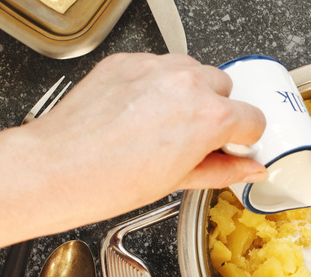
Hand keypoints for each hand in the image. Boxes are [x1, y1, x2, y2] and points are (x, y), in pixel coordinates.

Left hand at [0, 53, 266, 269]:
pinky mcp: (128, 61)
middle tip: (192, 138)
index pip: (253, 119)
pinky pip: (157, 67)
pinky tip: (138, 113)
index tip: (232, 146)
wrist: (57, 167)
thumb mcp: (179, 182)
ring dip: (188, 93)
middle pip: (225, 88)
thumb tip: (248, 170)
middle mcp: (187, 84)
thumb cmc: (111, 181)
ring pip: (193, 71)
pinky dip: (156, 85)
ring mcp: (156, 68)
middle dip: (216, 111)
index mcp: (210, 118)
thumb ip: (224, 171)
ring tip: (162, 124)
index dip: (243, 138)